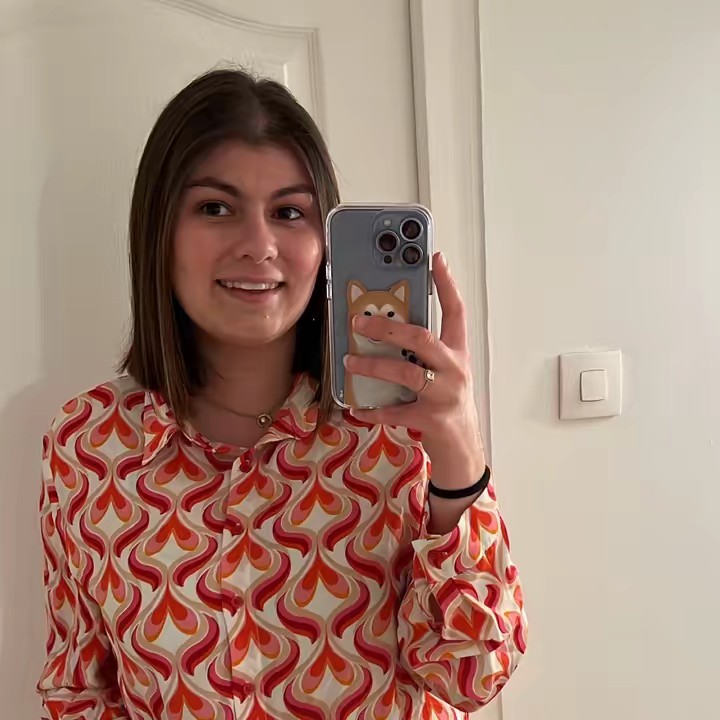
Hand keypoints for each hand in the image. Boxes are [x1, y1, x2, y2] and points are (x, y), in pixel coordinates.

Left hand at [347, 252, 485, 491]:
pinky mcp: (431, 420)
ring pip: (406, 372)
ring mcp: (444, 395)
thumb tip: (387, 330)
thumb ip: (423, 354)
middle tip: (358, 321)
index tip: (435, 258)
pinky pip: (395, 411)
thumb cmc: (448, 405)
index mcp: (457, 354)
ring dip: (374, 365)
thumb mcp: (443, 374)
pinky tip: (356, 409)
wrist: (463, 450)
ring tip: (350, 361)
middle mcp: (454, 370)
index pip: (456, 312)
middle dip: (387, 327)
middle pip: (422, 338)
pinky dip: (373, 410)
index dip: (446, 284)